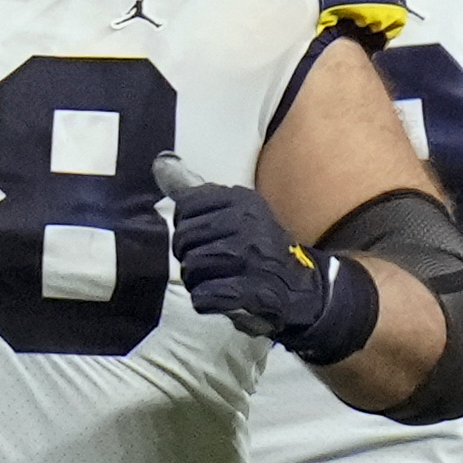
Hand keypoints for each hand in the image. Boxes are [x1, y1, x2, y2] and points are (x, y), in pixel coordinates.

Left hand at [153, 153, 374, 360]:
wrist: (300, 285)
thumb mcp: (232, 210)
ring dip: (197, 281)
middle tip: (212, 264)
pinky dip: (207, 300)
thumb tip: (161, 162)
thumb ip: (194, 190)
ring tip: (217, 280)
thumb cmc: (257, 246)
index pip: (184, 208)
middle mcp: (247, 224)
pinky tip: (221, 296)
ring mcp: (251, 257)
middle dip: (190, 257)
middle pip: (184, 240)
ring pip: (191, 268)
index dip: (188, 228)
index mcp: (241, 200)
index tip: (208, 237)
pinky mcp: (253, 291)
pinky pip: (205, 296)